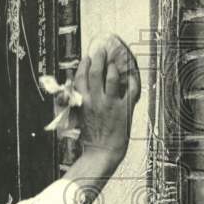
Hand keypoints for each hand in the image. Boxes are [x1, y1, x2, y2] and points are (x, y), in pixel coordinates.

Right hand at [73, 37, 140, 162]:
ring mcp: (111, 103)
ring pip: (112, 77)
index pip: (81, 76)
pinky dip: (132, 80)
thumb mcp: (75, 117)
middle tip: (101, 52)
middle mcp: (96, 100)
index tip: (87, 58)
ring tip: (113, 63)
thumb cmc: (89, 136)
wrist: (102, 151)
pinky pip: (131, 89)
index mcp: (82, 101)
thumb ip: (73, 100)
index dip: (84, 65)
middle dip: (99, 58)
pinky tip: (131, 76)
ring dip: (113, 67)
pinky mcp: (125, 109)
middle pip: (96, 71)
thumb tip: (72, 84)